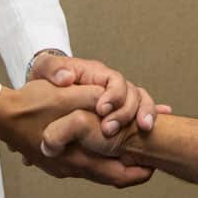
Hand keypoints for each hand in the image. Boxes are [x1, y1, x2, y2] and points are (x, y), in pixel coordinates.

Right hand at [0, 79, 151, 186]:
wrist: (1, 114)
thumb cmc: (31, 105)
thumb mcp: (66, 96)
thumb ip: (93, 99)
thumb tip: (113, 103)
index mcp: (77, 158)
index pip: (117, 174)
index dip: (139, 171)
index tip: (154, 162)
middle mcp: (70, 168)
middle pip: (110, 177)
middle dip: (131, 170)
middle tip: (149, 163)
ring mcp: (60, 167)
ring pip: (96, 171)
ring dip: (114, 163)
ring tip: (130, 152)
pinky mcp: (54, 161)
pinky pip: (83, 164)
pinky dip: (98, 158)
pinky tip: (102, 146)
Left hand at [29, 53, 164, 136]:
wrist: (47, 88)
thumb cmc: (47, 76)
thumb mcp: (44, 68)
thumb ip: (52, 69)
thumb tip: (66, 78)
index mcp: (96, 73)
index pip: (114, 80)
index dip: (113, 94)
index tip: (102, 110)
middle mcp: (110, 85)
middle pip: (131, 93)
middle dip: (126, 111)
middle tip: (111, 129)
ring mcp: (117, 98)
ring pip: (141, 101)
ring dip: (145, 114)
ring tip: (144, 128)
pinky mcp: (118, 111)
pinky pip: (140, 112)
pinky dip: (149, 117)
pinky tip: (153, 128)